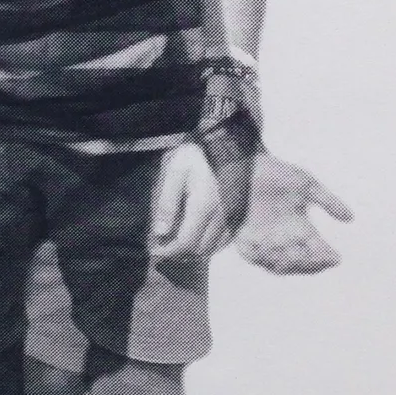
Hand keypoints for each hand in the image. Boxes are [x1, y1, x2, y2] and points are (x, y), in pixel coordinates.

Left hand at [150, 140, 230, 260]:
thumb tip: (160, 233)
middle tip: (164, 246)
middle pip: (200, 251)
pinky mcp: (240, 213)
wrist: (229, 140)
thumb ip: (167, 203)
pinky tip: (197, 234)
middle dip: (180, 254)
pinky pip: (225, 240)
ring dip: (195, 251)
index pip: (186, 244)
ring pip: (214, 248)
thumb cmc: (197, 154)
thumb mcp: (175, 172)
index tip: (155, 250)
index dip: (168, 252)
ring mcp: (234, 216)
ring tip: (178, 242)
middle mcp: (222, 216)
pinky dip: (210, 244)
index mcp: (203, 206)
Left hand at [235, 149, 351, 274]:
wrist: (244, 166)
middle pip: (301, 263)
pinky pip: (256, 258)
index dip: (327, 257)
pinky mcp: (245, 241)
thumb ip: (328, 201)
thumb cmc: (275, 173)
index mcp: (301, 228)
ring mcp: (265, 242)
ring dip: (290, 264)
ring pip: (280, 265)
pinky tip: (273, 252)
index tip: (336, 258)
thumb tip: (350, 218)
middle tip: (317, 259)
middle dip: (310, 264)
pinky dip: (266, 258)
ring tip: (297, 257)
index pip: (318, 250)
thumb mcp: (306, 185)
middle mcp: (284, 239)